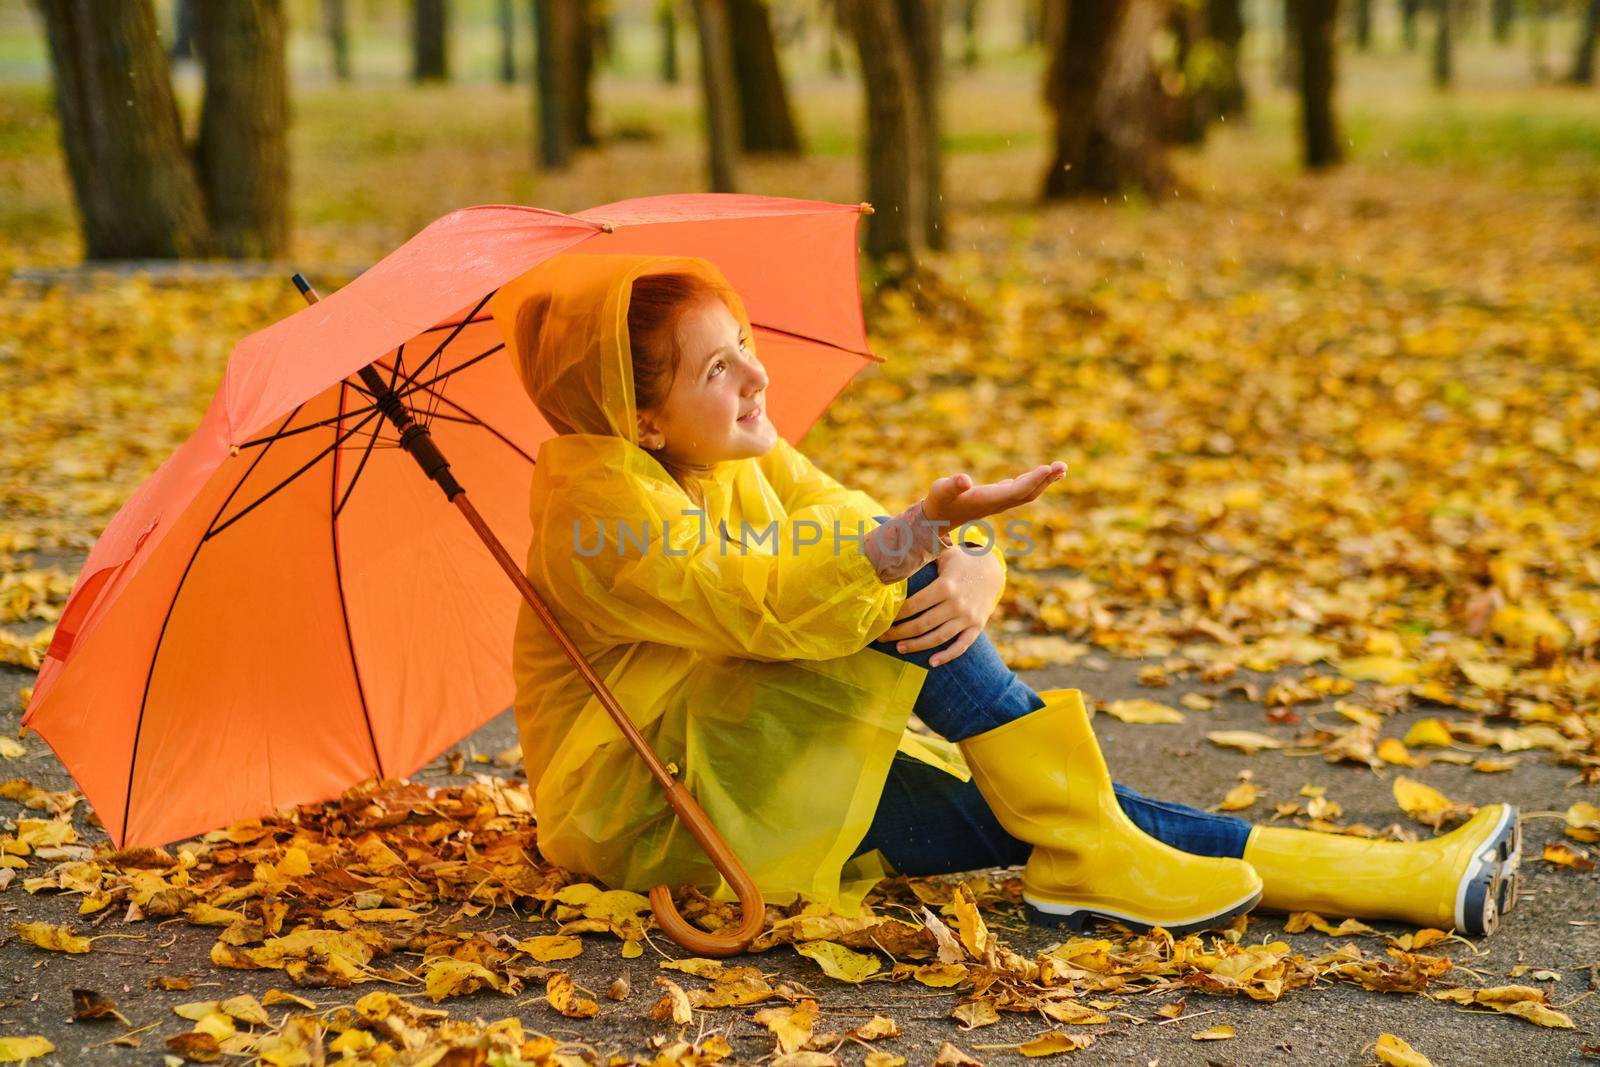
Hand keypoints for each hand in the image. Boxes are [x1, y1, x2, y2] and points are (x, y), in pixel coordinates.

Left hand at [873, 546, 1004, 667]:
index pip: (914, 605)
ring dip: (917, 646)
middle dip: (899, 633)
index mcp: (945, 586)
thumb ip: (922, 553)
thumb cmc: (960, 559)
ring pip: (938, 637)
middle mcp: (956, 604)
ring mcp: (968, 617)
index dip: (896, 615)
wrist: (993, 568)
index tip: (882, 619)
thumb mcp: (943, 552)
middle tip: (882, 637)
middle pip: (922, 624)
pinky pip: (962, 646)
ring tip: (899, 648)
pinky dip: (947, 656)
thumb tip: (895, 548)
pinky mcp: (977, 626)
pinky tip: (932, 662)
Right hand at [922, 461, 1066, 529]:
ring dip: (1045, 480)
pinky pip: (1023, 490)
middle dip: (1045, 480)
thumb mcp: (941, 491)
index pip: (1015, 491)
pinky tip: (1046, 472)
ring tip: (1062, 468)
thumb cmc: (939, 502)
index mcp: (987, 500)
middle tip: (1063, 466)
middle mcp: (998, 503)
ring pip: (1028, 492)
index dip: (1032, 480)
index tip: (1047, 468)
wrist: (938, 519)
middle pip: (1028, 493)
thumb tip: (964, 479)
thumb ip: (952, 485)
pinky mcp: (999, 497)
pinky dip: (1037, 480)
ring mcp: (1000, 501)